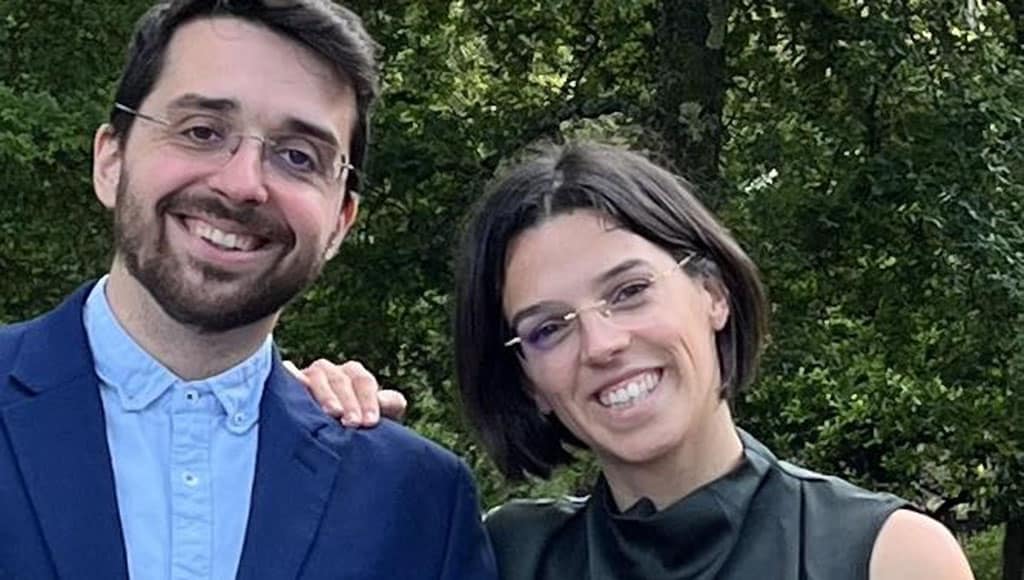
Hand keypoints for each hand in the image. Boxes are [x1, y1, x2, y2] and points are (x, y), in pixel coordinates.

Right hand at [284, 359, 407, 427]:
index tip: (370, 422)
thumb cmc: (354, 424)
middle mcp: (333, 371)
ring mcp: (310, 374)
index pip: (364, 382)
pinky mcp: (289, 381)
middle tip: (353, 422)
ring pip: (319, 377)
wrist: (324, 436)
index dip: (369, 401)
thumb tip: (390, 401)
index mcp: (355, 375)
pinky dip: (294, 379)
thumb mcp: (374, 416)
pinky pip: (291, 377)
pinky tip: (296, 386)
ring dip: (326, 395)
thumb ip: (389, 405)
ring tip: (332, 413)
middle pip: (342, 380)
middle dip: (349, 402)